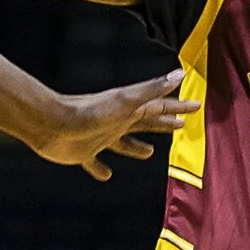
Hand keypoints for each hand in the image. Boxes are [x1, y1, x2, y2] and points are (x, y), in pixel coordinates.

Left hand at [30, 69, 197, 179]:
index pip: (160, 107)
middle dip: (163, 123)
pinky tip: (106, 175)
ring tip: (150, 153)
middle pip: (145, 123)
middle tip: (180, 125)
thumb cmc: (91, 111)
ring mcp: (100, 137)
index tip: (196, 106)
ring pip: (124, 143)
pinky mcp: (83, 153)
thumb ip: (154, 89)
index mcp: (130, 110)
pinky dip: (101, 169)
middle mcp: (117, 122)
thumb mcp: (127, 101)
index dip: (179, 107)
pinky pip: (95, 162)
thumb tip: (181, 73)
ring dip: (137, 147)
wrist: (53, 123)